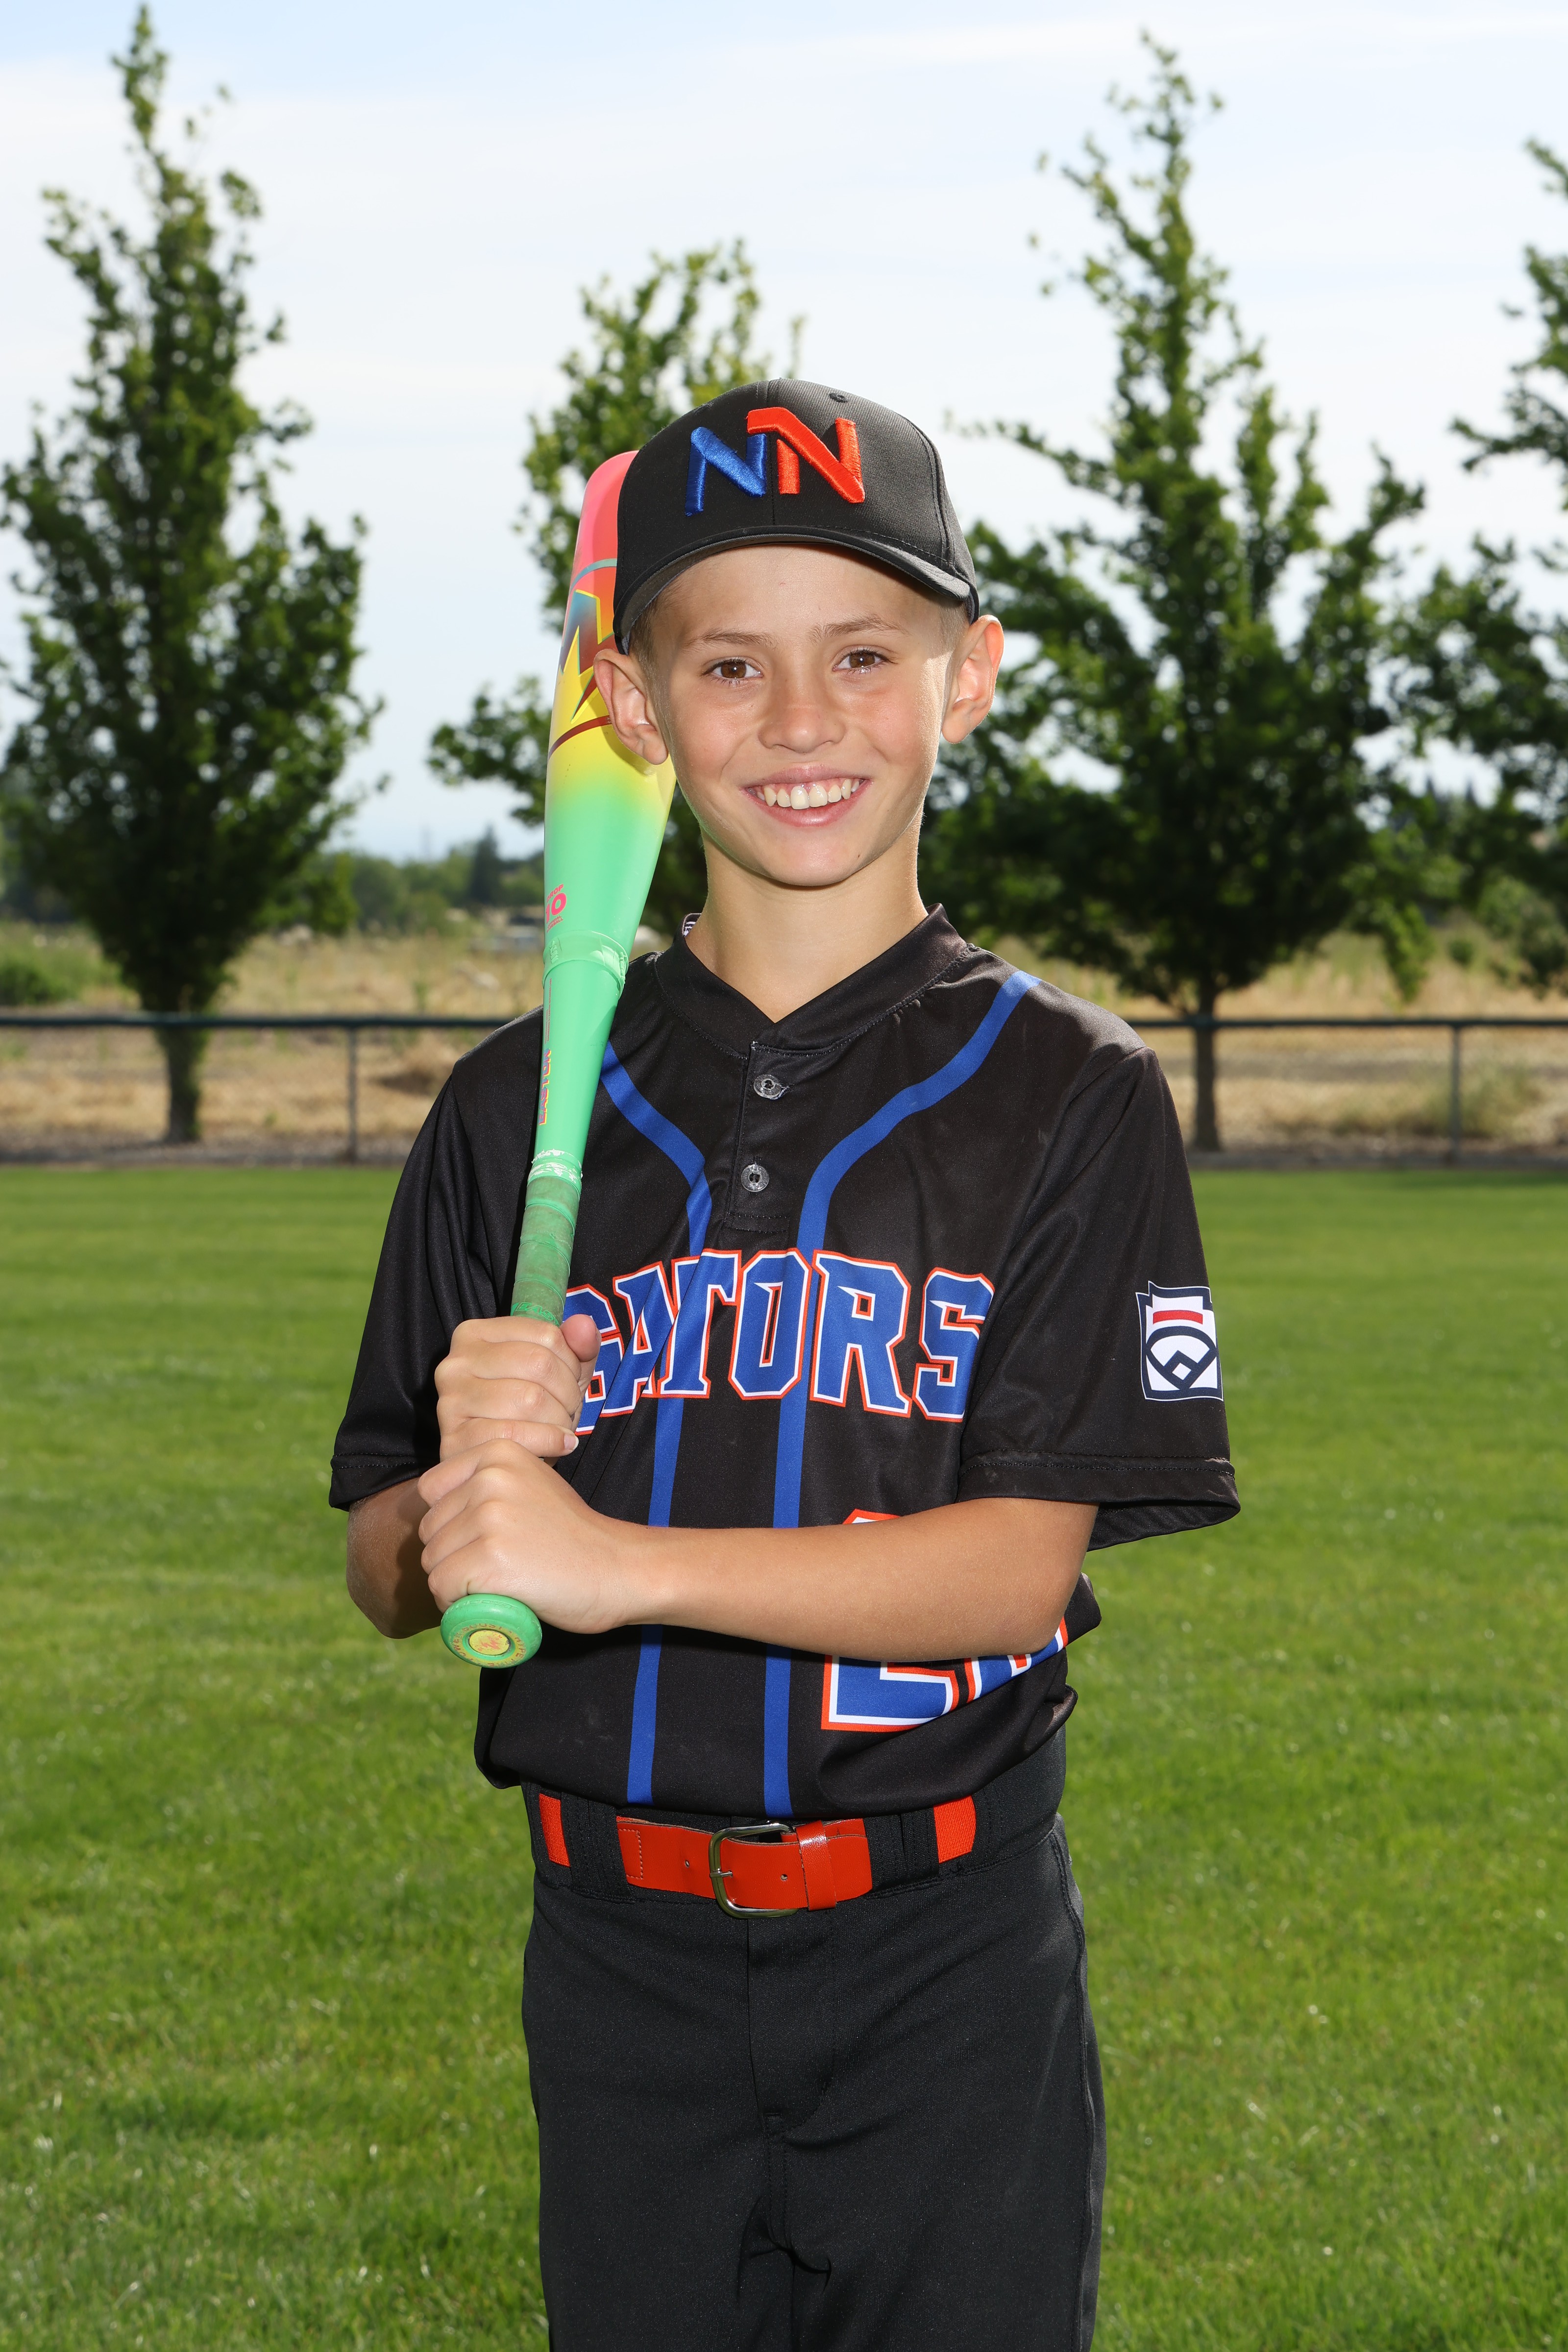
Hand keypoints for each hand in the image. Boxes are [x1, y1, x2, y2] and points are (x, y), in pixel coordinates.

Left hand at [417, 1441, 646, 1635]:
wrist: (616, 1569)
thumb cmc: (572, 1538)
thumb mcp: (532, 1485)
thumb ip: (488, 1485)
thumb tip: (436, 1508)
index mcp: (498, 1453)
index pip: (431, 1490)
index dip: (447, 1523)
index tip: (478, 1540)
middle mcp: (490, 1478)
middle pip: (430, 1529)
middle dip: (451, 1555)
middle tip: (494, 1569)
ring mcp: (489, 1517)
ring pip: (432, 1561)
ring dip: (453, 1583)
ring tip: (497, 1585)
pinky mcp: (488, 1558)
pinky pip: (442, 1587)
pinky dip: (456, 1604)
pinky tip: (489, 1603)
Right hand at [434, 1312, 600, 1461]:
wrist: (498, 1463)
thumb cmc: (529, 1412)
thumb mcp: (558, 1374)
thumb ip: (576, 1347)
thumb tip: (584, 1325)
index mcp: (475, 1334)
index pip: (546, 1334)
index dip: (572, 1363)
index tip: (571, 1382)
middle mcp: (455, 1362)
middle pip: (539, 1364)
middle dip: (569, 1392)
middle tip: (570, 1410)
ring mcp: (450, 1401)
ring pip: (530, 1399)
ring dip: (561, 1418)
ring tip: (562, 1427)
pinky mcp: (455, 1439)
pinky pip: (515, 1434)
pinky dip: (549, 1441)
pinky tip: (561, 1445)